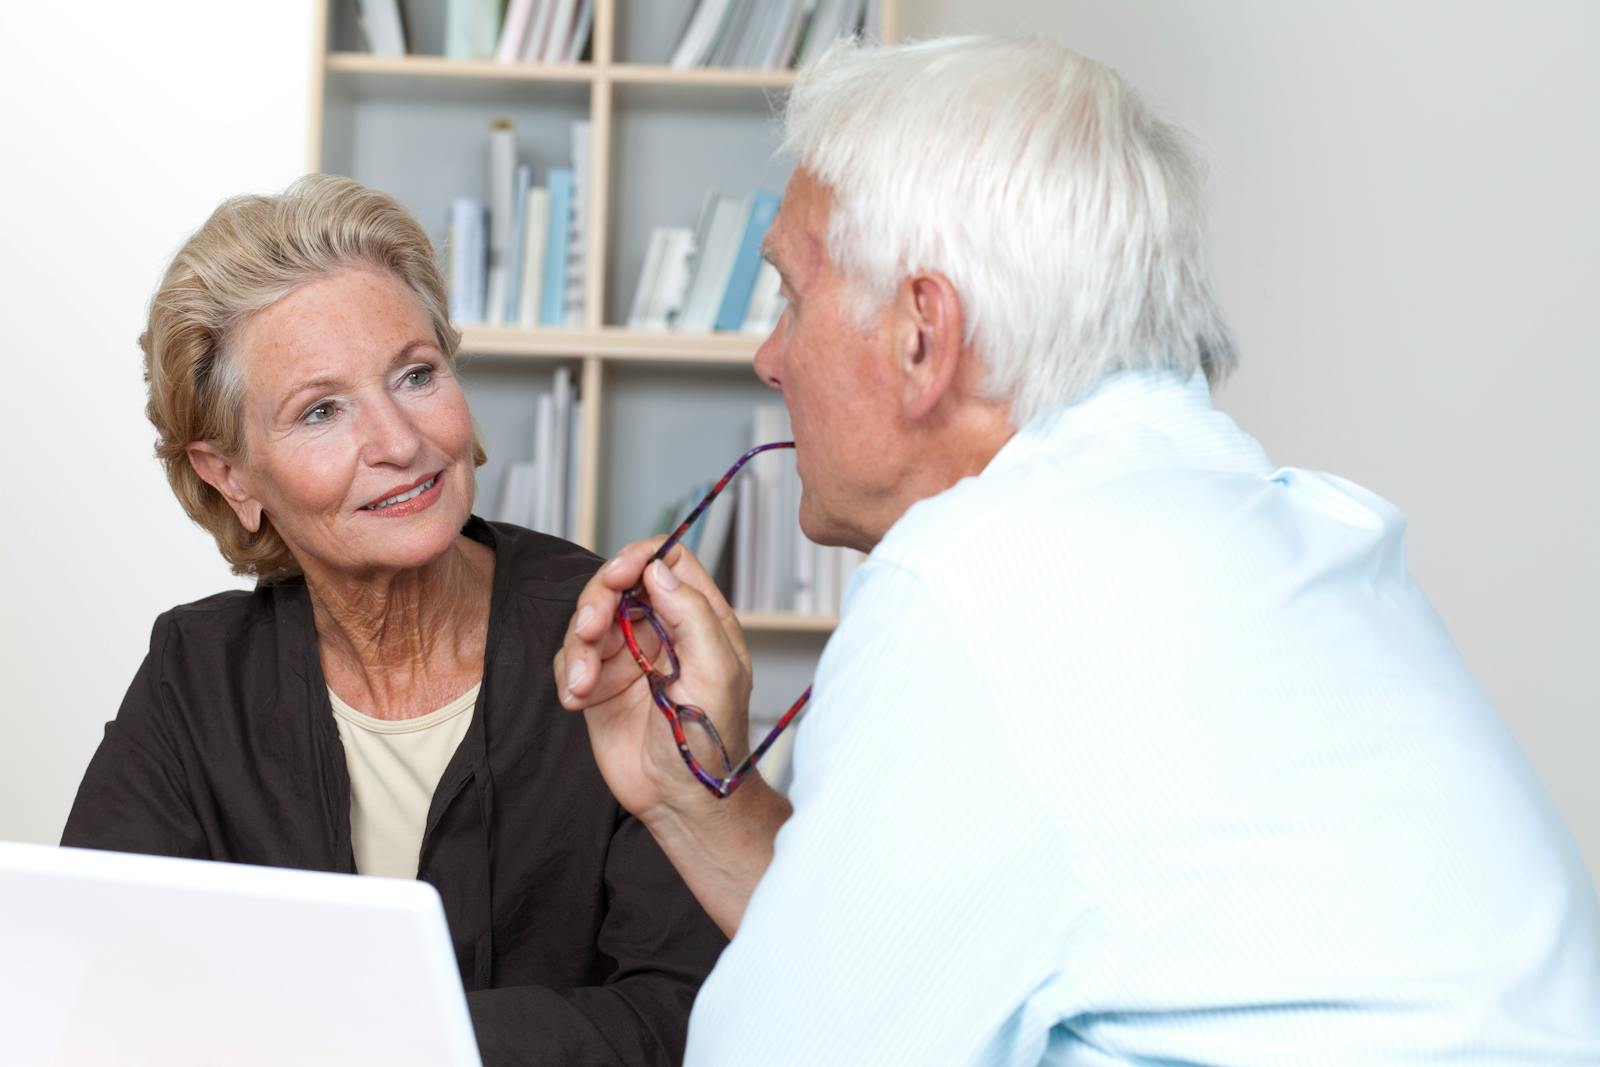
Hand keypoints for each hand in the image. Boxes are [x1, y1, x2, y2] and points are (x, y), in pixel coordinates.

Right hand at [556, 538, 752, 825]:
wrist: (682, 802)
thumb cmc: (712, 741)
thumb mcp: (715, 673)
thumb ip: (691, 615)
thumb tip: (658, 567)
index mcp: (699, 619)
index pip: (669, 560)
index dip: (639, 558)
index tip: (619, 576)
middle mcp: (662, 630)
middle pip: (618, 584)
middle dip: (597, 601)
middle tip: (589, 629)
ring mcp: (628, 656)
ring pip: (588, 620)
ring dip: (577, 647)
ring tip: (583, 685)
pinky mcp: (600, 684)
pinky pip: (570, 659)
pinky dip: (568, 675)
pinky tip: (576, 701)